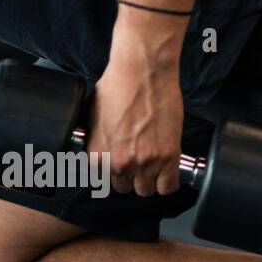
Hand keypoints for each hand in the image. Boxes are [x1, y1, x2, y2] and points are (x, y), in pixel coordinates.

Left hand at [87, 35, 184, 197]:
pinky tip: (165, 169)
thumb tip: (98, 147)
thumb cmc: (118, 85)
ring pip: (146, 190)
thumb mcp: (92, 114)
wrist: (143, 71)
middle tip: (135, 160)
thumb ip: (95, 138)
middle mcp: (120, 162)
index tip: (118, 163)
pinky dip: (167, 181)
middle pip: (124, 187)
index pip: (102, 180)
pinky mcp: (169, 156)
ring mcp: (145, 162)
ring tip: (150, 163)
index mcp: (97, 154)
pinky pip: (169, 186)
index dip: (110, 170)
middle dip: (129, 176)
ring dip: (148, 179)